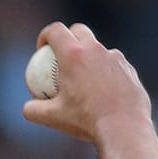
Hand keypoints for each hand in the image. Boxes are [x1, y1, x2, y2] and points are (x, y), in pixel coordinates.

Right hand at [22, 22, 151, 142]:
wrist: (123, 128)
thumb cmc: (85, 120)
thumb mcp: (52, 118)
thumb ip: (34, 110)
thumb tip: (28, 107)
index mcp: (73, 54)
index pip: (55, 30)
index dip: (45, 35)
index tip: (42, 49)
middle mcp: (95, 50)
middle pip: (79, 31)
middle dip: (68, 36)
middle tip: (62, 56)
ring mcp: (115, 58)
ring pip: (98, 49)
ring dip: (89, 57)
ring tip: (84, 80)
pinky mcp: (129, 69)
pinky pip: (114, 66)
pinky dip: (105, 73)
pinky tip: (103, 93)